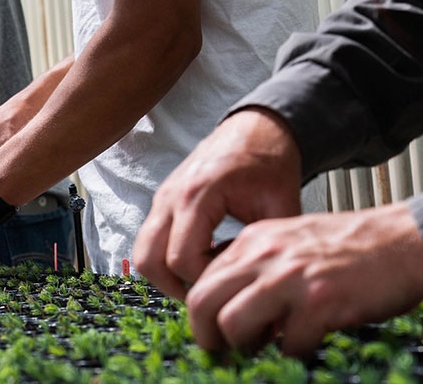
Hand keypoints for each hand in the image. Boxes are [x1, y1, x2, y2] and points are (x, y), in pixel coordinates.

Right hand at [134, 108, 303, 299]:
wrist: (257, 129)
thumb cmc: (269, 160)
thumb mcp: (280, 205)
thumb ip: (268, 247)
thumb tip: (264, 286)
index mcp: (198, 194)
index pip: (183, 260)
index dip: (207, 280)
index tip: (233, 276)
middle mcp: (171, 196)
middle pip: (149, 261)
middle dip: (177, 287)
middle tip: (209, 293)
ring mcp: (162, 198)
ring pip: (142, 253)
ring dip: (167, 276)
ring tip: (203, 280)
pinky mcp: (162, 201)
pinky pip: (150, 240)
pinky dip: (167, 259)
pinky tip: (202, 258)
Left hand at [186, 203, 422, 355]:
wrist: (406, 239)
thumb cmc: (351, 248)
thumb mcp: (291, 243)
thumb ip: (258, 268)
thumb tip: (229, 310)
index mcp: (254, 240)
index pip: (202, 279)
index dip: (203, 314)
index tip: (214, 333)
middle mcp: (264, 254)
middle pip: (202, 301)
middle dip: (206, 337)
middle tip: (223, 354)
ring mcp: (290, 277)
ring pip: (232, 324)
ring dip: (243, 348)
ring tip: (263, 352)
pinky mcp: (320, 301)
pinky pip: (286, 344)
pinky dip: (294, 354)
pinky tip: (309, 344)